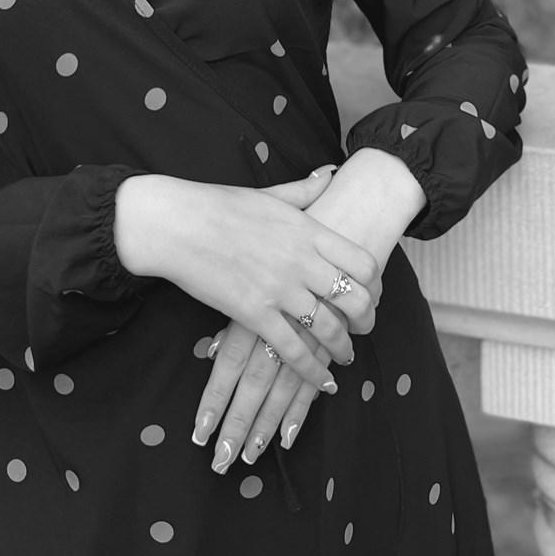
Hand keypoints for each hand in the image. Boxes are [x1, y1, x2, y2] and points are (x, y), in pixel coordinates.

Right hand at [187, 171, 377, 471]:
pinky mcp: (255, 313)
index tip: (372, 293)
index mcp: (308, 229)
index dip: (376, 284)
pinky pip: (293, 350)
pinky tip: (323, 382)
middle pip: (355, 298)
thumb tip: (331, 173)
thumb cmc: (220, 205)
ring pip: (329, 328)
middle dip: (366, 319)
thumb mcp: (270, 193)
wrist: (178, 224)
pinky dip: (312, 370)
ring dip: (343, 348)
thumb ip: (305, 190)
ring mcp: (279, 288)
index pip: (363, 262)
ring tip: (345, 356)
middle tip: (364, 328)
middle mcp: (301, 260)